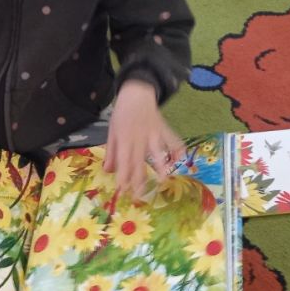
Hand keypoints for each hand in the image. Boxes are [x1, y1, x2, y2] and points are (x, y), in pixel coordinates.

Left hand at [104, 79, 185, 194]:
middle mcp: (139, 139)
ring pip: (157, 153)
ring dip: (160, 167)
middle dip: (139, 181)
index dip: (123, 178)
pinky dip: (178, 150)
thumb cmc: (122, 114)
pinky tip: (180, 160)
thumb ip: (111, 152)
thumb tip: (108, 171)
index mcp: (124, 139)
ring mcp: (154, 134)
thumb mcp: (112, 132)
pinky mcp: (164, 130)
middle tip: (138, 197)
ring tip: (162, 181)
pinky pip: (174, 140)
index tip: (122, 192)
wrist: (137, 94)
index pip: (123, 163)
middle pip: (139, 163)